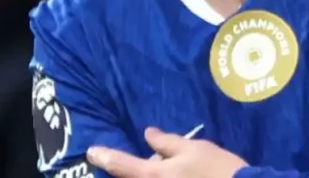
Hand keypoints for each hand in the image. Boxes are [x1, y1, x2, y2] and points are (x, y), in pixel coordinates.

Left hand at [88, 128, 247, 177]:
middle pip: (135, 177)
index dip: (105, 156)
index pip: (122, 165)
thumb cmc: (217, 169)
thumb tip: (149, 135)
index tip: (92, 151)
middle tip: (157, 157)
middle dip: (137, 166)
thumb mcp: (193, 149)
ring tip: (180, 164)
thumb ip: (167, 143)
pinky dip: (165, 175)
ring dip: (153, 172)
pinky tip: (186, 171)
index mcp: (154, 175)